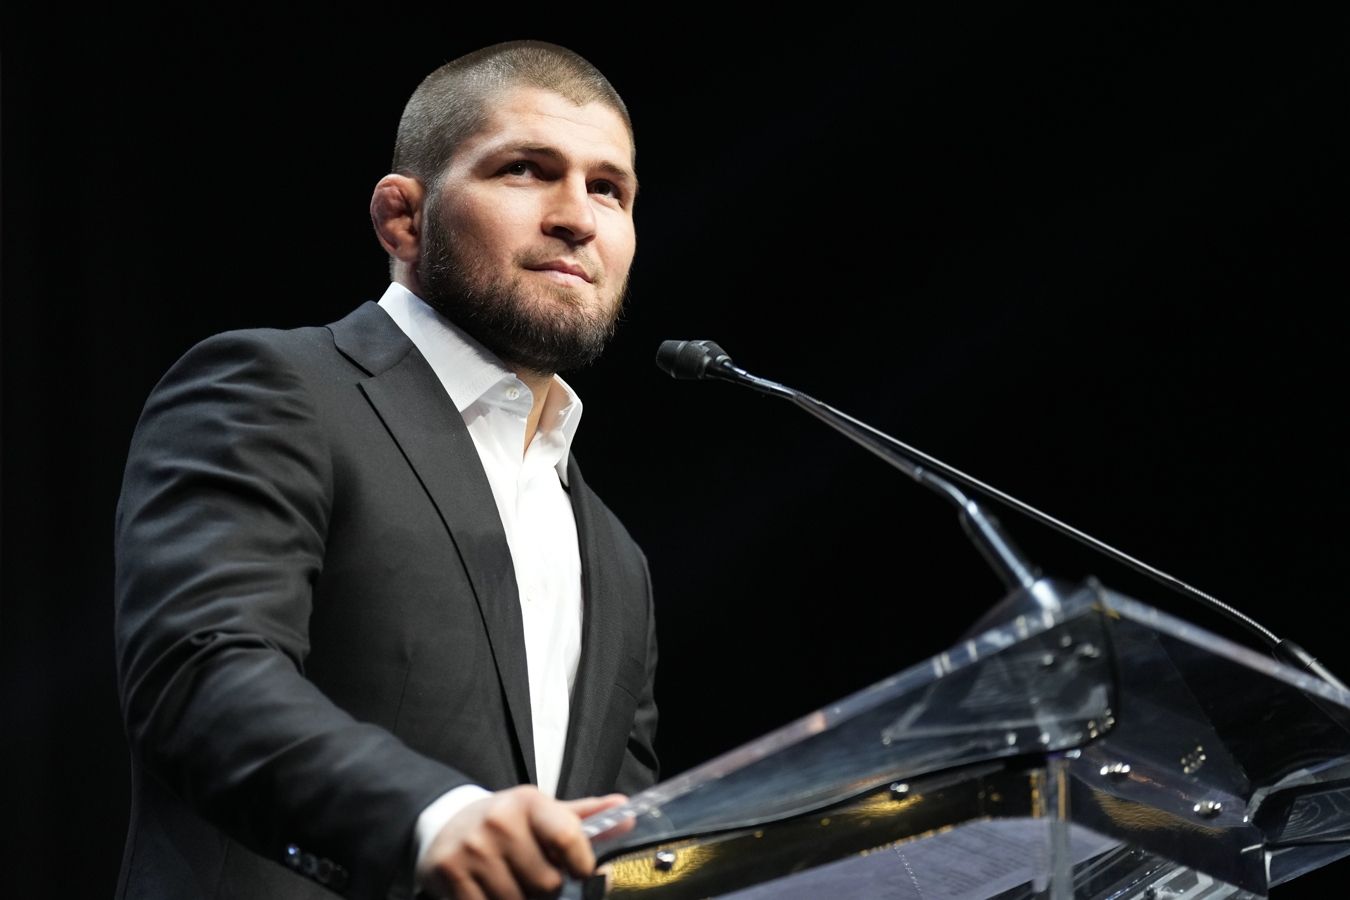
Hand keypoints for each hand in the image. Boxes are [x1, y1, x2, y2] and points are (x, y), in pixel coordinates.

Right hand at [416, 785, 627, 899]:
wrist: (445, 821)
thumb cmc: (505, 822)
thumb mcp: (542, 812)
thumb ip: (584, 817)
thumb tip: (627, 812)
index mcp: (529, 802)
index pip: (569, 837)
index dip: (582, 864)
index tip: (580, 872)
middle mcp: (500, 821)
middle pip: (548, 883)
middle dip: (547, 889)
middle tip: (535, 878)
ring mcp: (473, 848)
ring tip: (513, 884)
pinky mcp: (450, 873)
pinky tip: (492, 892)